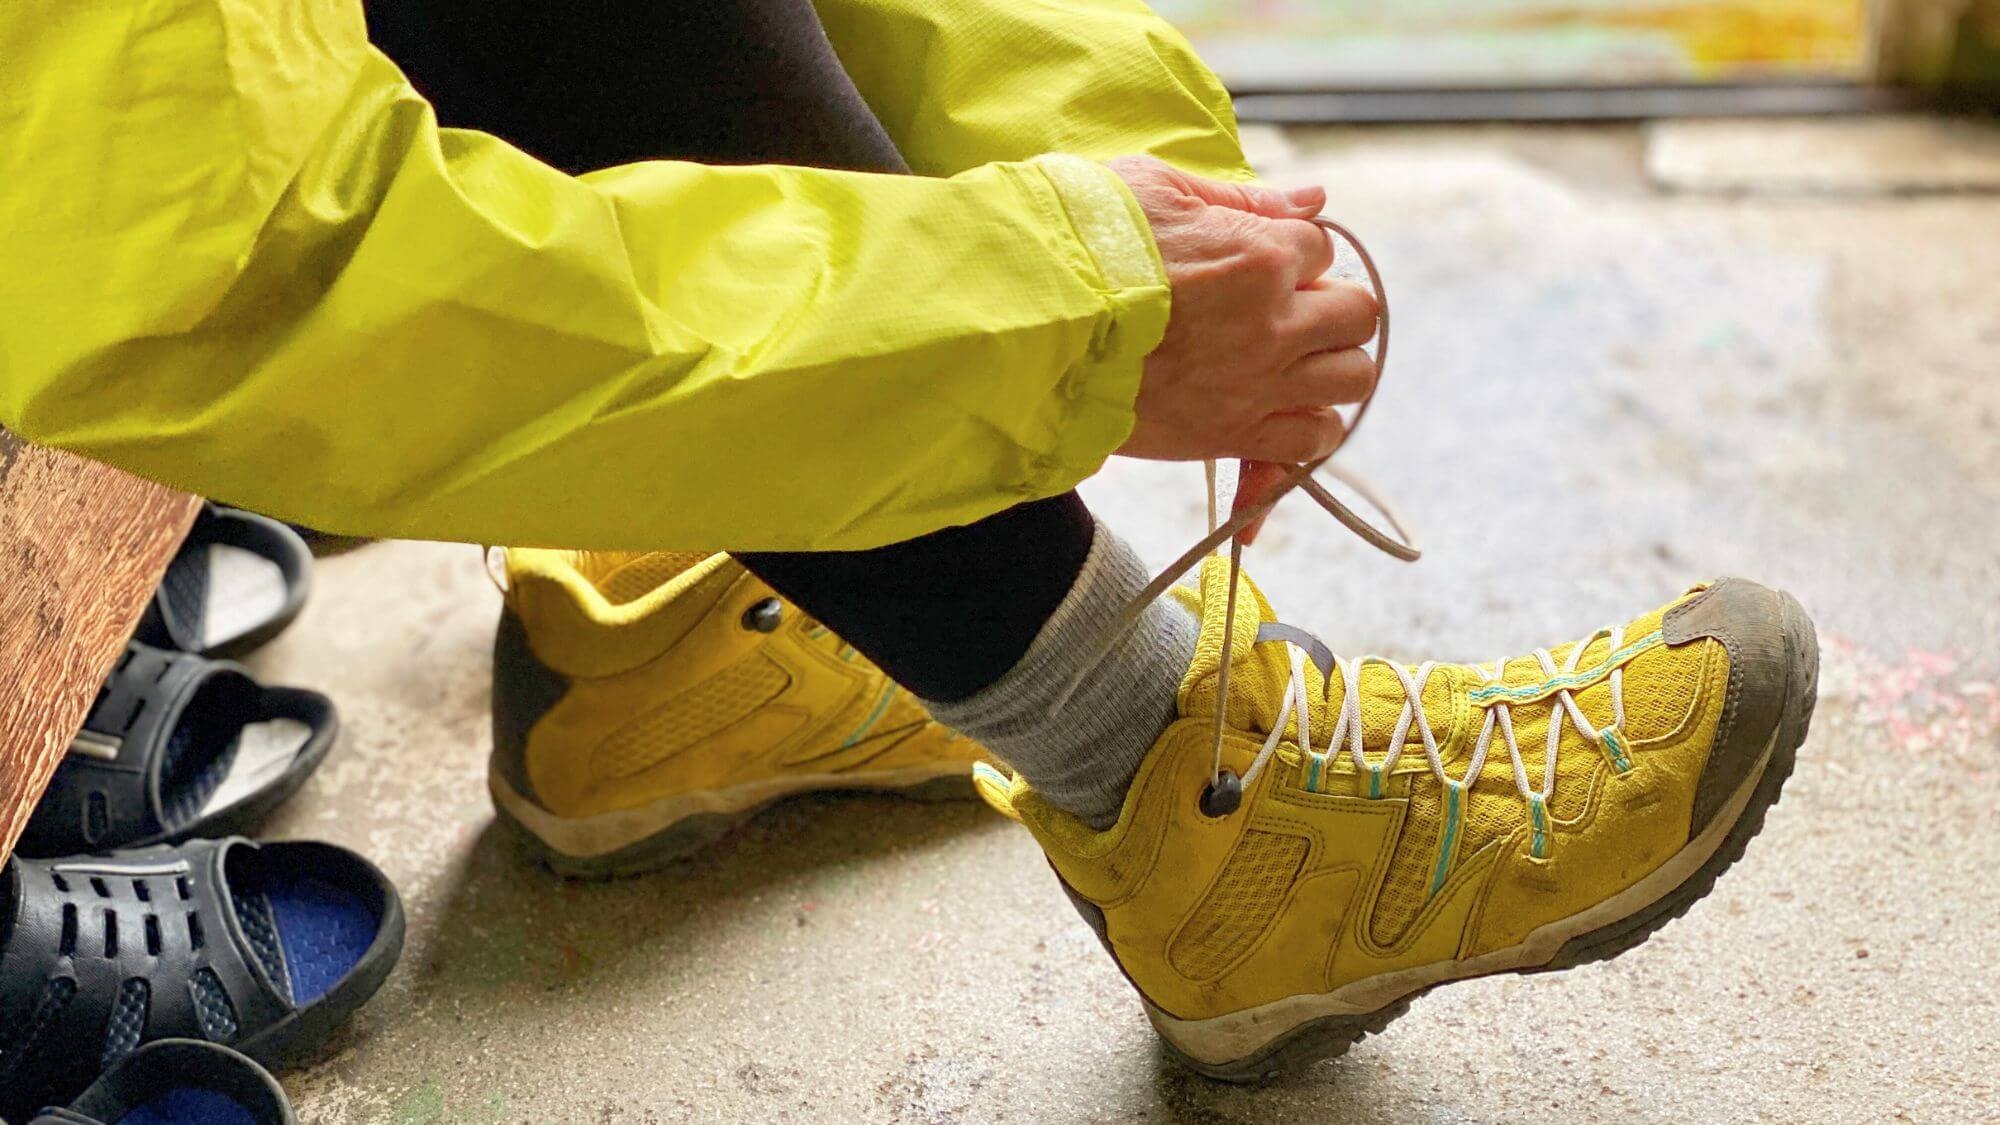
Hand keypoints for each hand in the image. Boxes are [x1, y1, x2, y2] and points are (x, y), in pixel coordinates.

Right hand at [1109, 156, 1379, 464]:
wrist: (1031, 328)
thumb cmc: (1085, 245)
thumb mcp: (1160, 189)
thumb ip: (1244, 196)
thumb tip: (1314, 196)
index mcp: (1260, 255)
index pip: (1323, 246)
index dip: (1294, 254)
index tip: (1259, 263)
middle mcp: (1274, 323)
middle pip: (1358, 315)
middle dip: (1329, 307)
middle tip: (1283, 311)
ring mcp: (1259, 384)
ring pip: (1352, 379)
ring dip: (1330, 367)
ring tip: (1290, 362)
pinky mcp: (1233, 435)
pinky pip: (1311, 443)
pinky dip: (1307, 430)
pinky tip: (1282, 415)